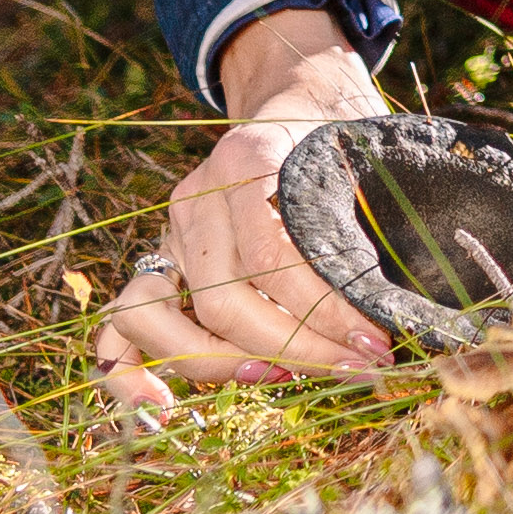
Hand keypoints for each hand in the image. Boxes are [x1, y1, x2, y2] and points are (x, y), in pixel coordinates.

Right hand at [92, 5, 399, 415]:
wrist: (295, 104)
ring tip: (285, 376)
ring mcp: (166, 235)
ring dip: (223, 364)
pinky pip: (117, 330)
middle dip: (295, 349)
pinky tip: (166, 410)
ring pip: (158, 320)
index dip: (325, 312)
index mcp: (245, 161)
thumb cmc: (339, 142)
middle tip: (358, 366)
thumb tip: (395, 309)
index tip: (376, 342)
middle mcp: (194, 200)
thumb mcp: (361, 158)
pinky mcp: (154, 267)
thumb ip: (364, 220)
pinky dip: (132, 376)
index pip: (273, 259)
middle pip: (222, 301)